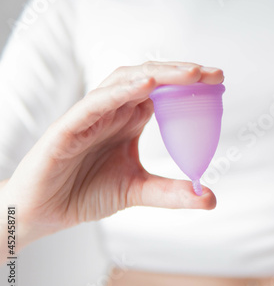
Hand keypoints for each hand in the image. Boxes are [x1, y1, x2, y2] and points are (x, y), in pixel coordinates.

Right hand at [0, 61, 222, 250]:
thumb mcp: (138, 191)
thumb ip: (172, 193)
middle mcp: (113, 111)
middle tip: (213, 73)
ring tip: (189, 73)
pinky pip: (96, 102)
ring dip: (158, 74)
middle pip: (149, 79)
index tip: (219, 82)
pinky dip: (121, 91)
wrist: (43, 212)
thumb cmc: (86, 193)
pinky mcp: (69, 126)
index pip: (163, 92)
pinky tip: (146, 85)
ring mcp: (91, 115)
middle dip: (182, 72)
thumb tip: (210, 198)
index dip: (189, 84)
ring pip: (125, 81)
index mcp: (130, 120)